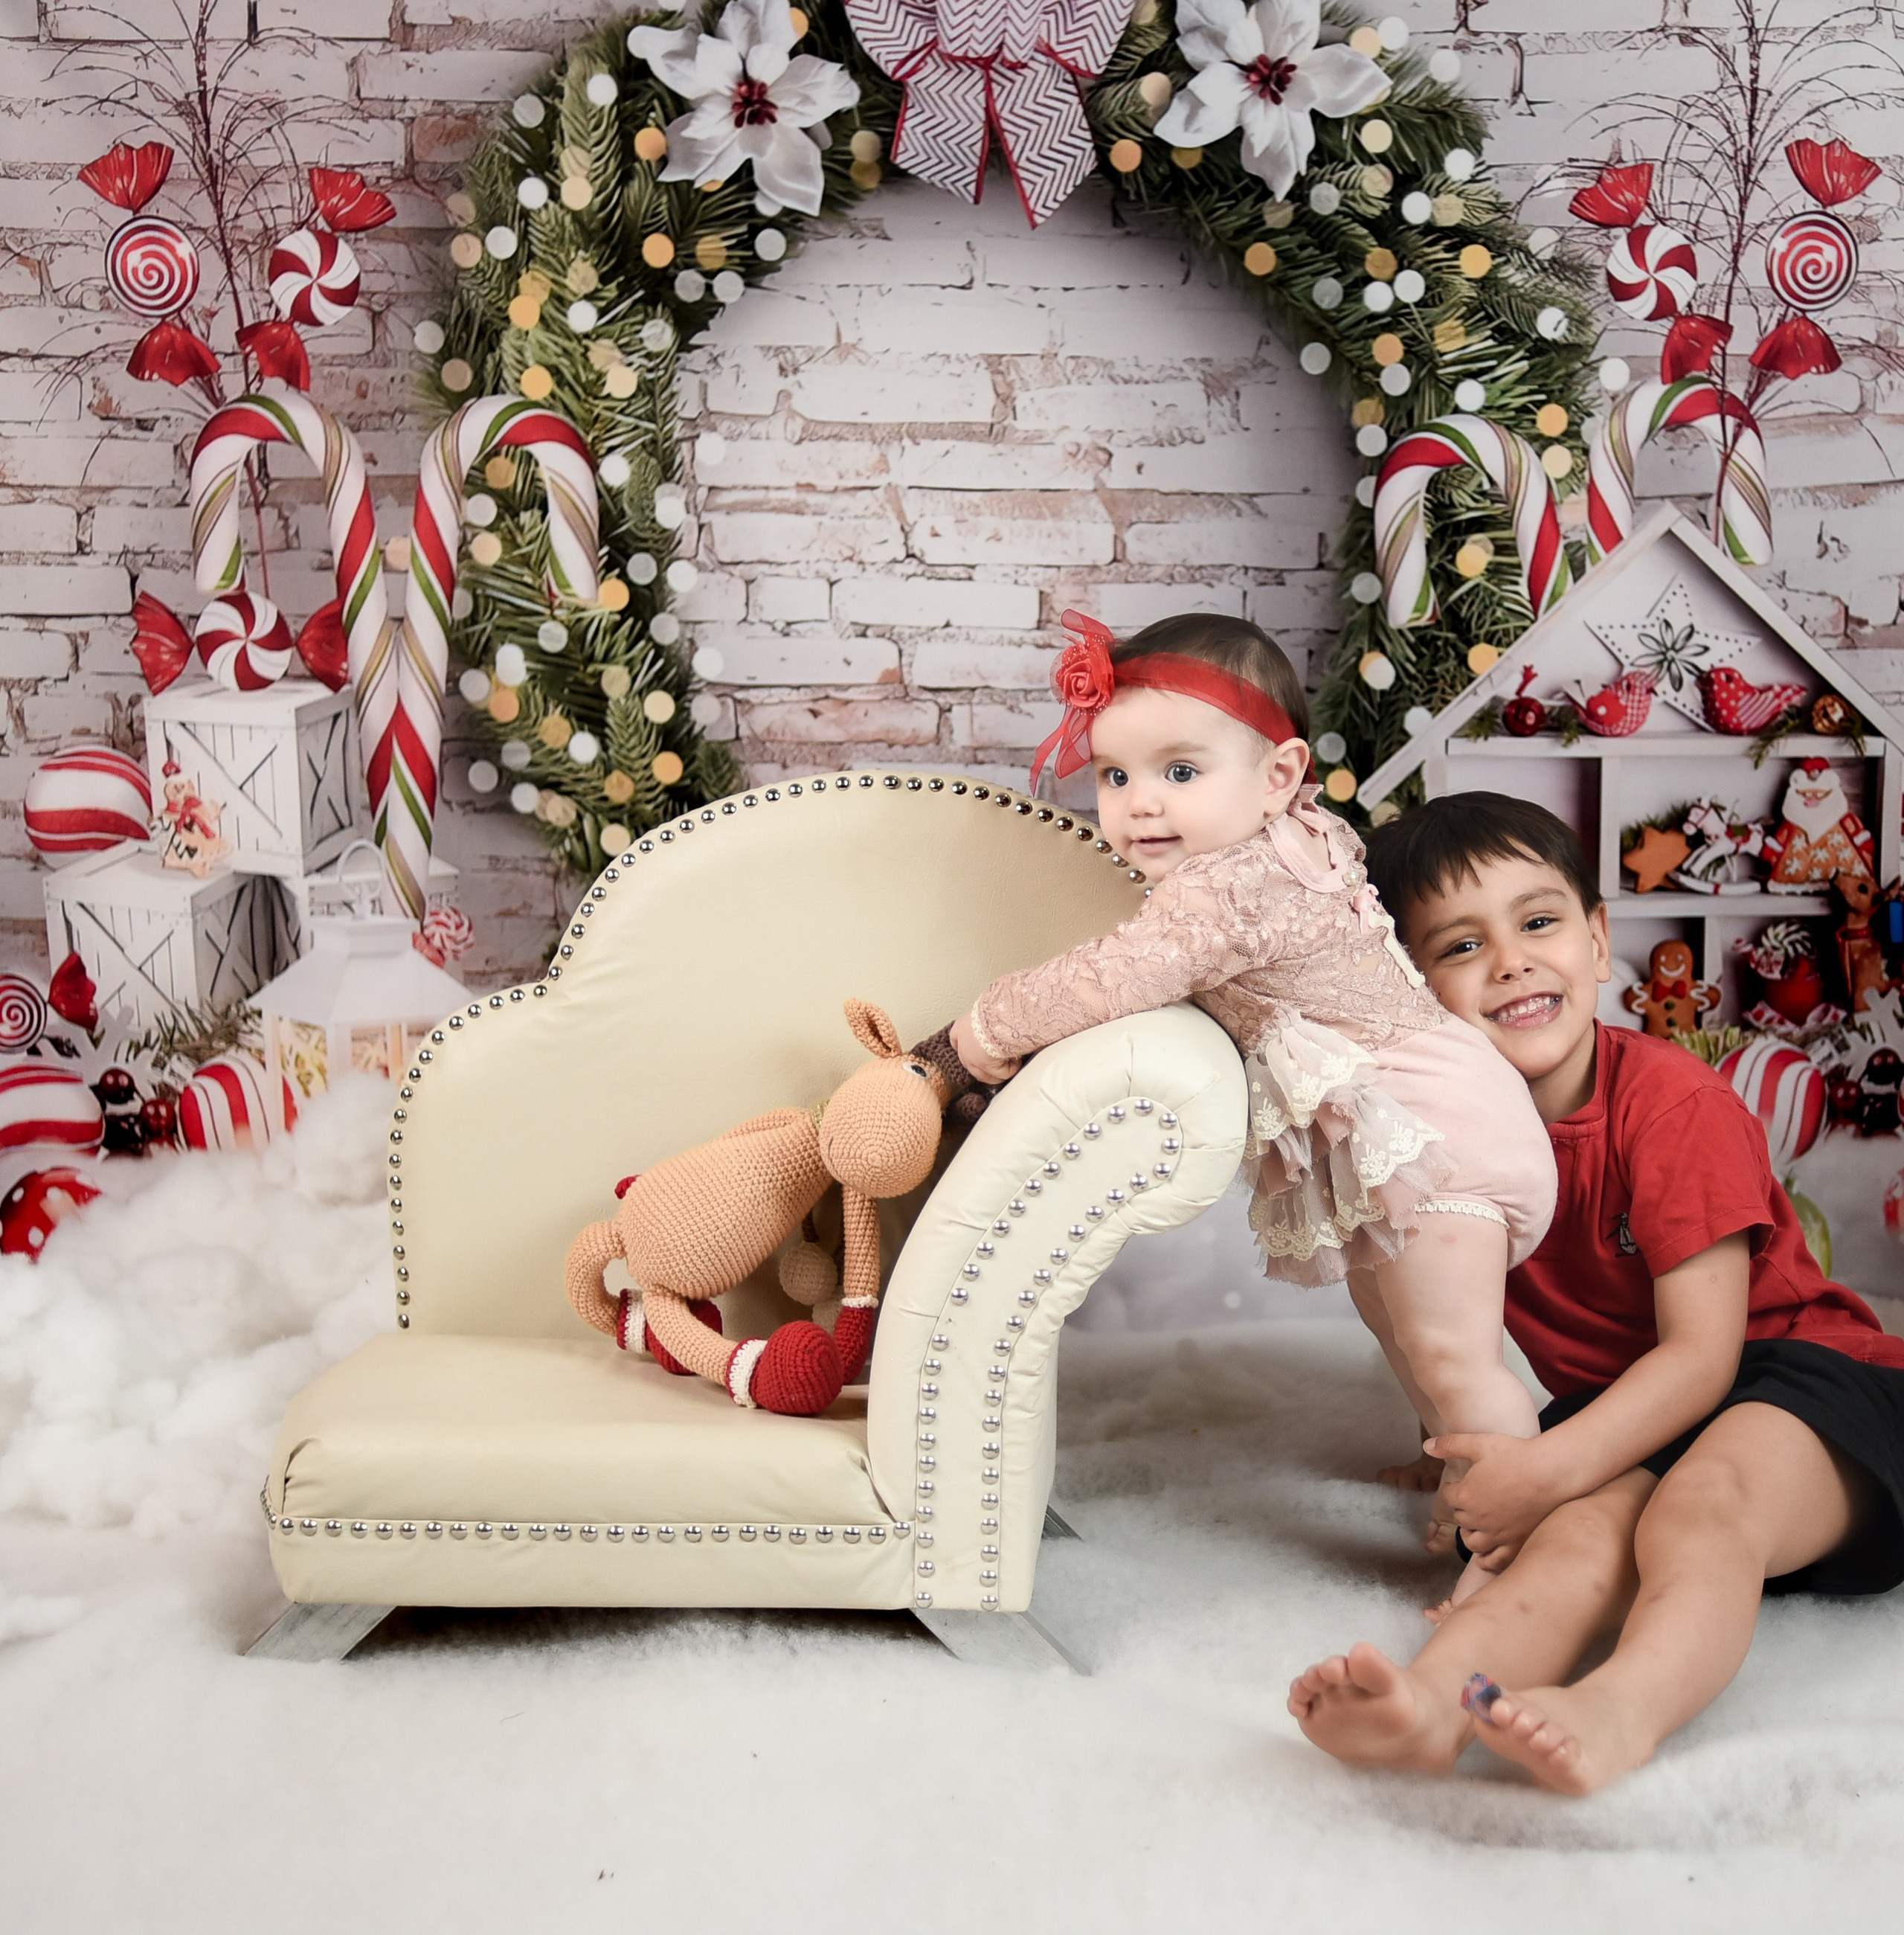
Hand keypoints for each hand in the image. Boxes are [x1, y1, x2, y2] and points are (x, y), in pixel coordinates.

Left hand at [950, 1011, 1019, 1086]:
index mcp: (961, 1027)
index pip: (955, 1041)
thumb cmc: (995, 1010)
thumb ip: (986, 1020)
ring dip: (999, 1071)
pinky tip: (1017, 1060)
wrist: (999, 1017)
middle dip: (986, 1065)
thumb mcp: (986, 1010)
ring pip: (984, 1074)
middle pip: (970, 1063)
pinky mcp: (985, 1067)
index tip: (976, 1050)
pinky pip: (1001, 1074)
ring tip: (1012, 1061)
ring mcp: (971, 1058)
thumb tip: (998, 1019)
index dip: (966, 1047)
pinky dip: (1011, 1069)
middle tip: (1002, 1059)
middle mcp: (963, 1045)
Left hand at [1423, 1432, 1563, 1558]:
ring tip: (1477, 1526)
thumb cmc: (1516, 1455)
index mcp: (1466, 1495)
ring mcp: (1497, 1534)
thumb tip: (1427, 1446)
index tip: (1462, 1483)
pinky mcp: (1516, 1543)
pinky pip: (1496, 1560)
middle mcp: (1478, 1519)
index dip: (1454, 1488)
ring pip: (1472, 1542)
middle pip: (1460, 1519)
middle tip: (1472, 1501)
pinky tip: (1487, 1556)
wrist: (1551, 1473)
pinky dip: (1487, 1560)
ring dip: (1470, 1534)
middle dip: (1462, 1509)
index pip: (1447, 1496)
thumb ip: (1450, 1445)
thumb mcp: (1479, 1444)